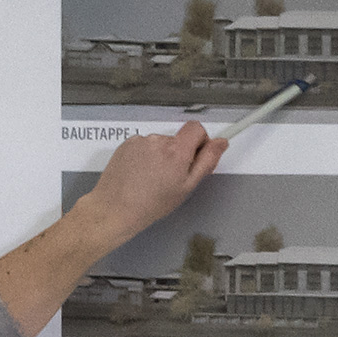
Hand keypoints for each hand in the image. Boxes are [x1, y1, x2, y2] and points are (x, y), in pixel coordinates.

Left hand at [77, 124, 222, 244]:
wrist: (116, 208)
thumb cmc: (151, 203)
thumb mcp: (187, 187)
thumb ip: (207, 161)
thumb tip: (221, 143)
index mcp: (176, 151)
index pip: (196, 128)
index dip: (201, 140)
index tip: (198, 154)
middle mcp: (158, 140)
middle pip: (178, 138)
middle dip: (180, 154)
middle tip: (172, 178)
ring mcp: (140, 140)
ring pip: (161, 143)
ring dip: (162, 156)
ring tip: (153, 179)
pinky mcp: (127, 143)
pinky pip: (145, 145)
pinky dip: (146, 157)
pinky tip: (141, 174)